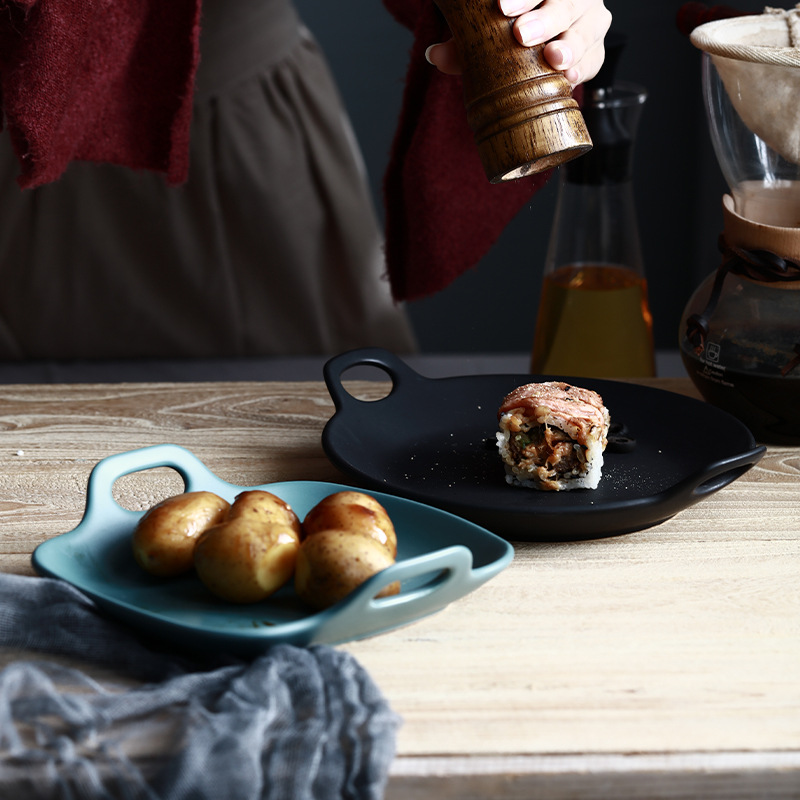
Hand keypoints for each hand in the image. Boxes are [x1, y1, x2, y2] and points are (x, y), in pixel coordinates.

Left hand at [425, 0, 611, 85]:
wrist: (532, 38)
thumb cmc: (506, 26)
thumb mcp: (483, 28)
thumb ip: (461, 40)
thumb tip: (434, 55)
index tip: (501, 7)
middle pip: (567, 3)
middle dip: (546, 19)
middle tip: (521, 34)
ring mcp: (589, 22)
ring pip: (587, 29)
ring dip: (570, 46)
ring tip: (553, 60)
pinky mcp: (594, 52)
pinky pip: (594, 59)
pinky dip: (583, 68)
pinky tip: (571, 78)